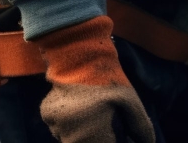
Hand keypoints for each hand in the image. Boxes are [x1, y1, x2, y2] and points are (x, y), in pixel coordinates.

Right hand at [36, 16, 154, 142]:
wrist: (77, 53)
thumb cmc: (107, 78)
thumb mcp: (131, 101)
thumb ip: (141, 126)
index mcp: (91, 137)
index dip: (112, 140)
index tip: (116, 133)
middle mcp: (70, 137)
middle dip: (97, 137)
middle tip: (104, 119)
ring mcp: (55, 126)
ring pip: (71, 138)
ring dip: (82, 132)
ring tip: (91, 110)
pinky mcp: (46, 115)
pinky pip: (59, 126)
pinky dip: (69, 121)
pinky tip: (78, 105)